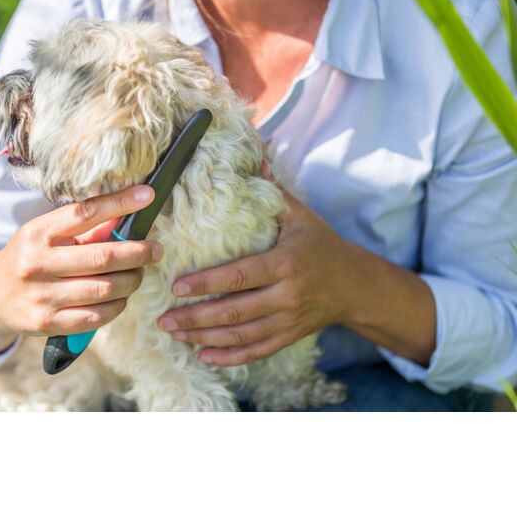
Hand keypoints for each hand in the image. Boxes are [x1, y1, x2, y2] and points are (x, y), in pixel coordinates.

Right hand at [0, 185, 163, 356]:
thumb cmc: (28, 257)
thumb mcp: (45, 234)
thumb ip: (84, 228)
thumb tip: (128, 215)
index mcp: (37, 233)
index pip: (84, 212)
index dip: (120, 202)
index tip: (148, 195)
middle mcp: (37, 263)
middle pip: (103, 257)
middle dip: (139, 253)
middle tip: (155, 250)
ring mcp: (42, 296)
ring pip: (105, 289)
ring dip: (132, 281)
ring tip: (138, 273)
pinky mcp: (47, 324)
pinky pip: (97, 316)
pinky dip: (118, 305)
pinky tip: (121, 297)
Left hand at [157, 189, 351, 366]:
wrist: (353, 284)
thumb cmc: (320, 244)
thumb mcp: (301, 216)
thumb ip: (273, 194)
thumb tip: (251, 160)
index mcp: (285, 263)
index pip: (240, 276)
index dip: (207, 284)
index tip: (176, 288)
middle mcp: (286, 295)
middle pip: (235, 312)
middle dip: (195, 318)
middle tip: (163, 320)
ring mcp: (288, 321)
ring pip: (241, 336)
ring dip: (204, 339)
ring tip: (175, 334)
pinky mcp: (289, 336)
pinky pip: (257, 351)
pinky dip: (230, 357)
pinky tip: (204, 355)